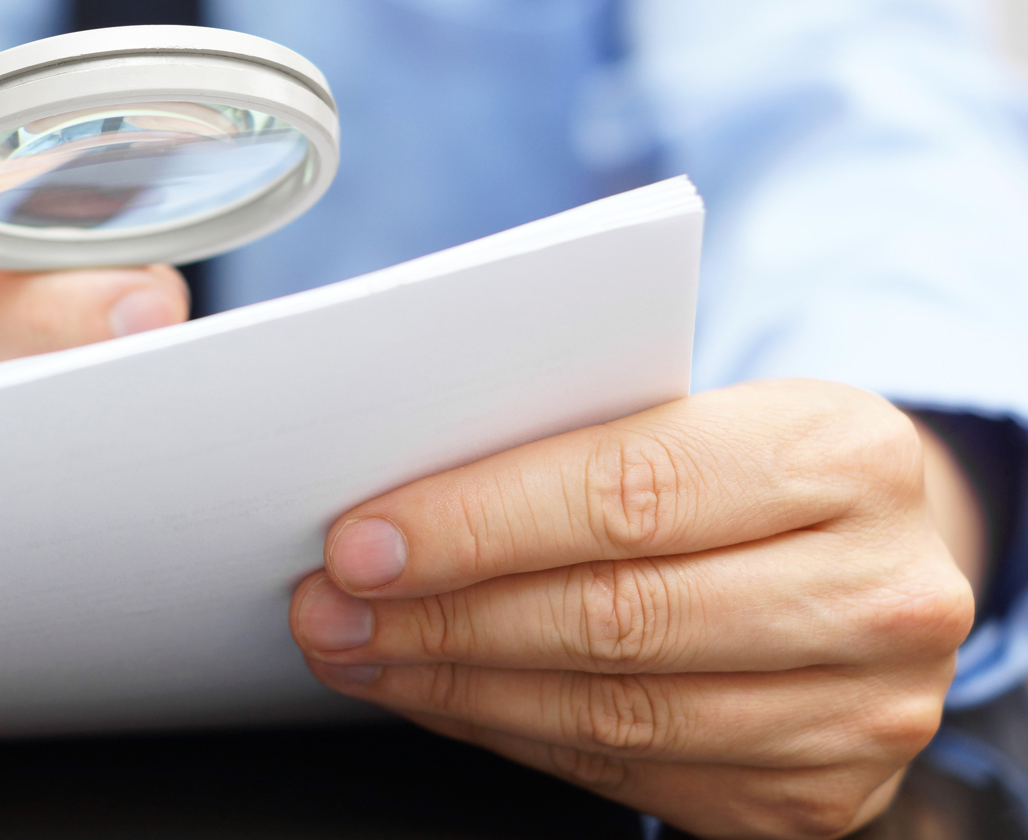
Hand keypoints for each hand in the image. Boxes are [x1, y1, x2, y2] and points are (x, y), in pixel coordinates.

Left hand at [289, 380, 978, 838]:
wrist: (882, 555)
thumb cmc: (758, 468)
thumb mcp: (704, 414)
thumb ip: (576, 445)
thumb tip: (397, 506)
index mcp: (845, 456)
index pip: (630, 493)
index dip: (478, 524)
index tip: (360, 541)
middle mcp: (877, 592)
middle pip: (613, 617)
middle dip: (442, 616)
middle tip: (330, 608)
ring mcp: (857, 712)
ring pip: (612, 713)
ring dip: (457, 686)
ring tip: (361, 652)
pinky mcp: (816, 798)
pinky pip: (628, 773)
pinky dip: (511, 734)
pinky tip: (442, 695)